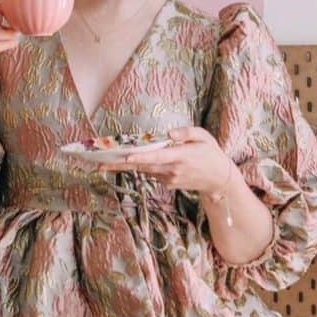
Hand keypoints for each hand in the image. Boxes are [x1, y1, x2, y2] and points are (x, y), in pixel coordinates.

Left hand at [99, 126, 230, 194]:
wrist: (219, 179)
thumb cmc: (211, 153)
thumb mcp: (203, 136)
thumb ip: (185, 132)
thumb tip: (168, 134)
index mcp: (181, 156)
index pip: (156, 157)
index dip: (139, 158)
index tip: (124, 158)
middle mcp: (172, 170)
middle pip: (142, 166)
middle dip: (119, 165)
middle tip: (98, 164)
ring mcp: (168, 179)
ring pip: (143, 170)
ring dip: (124, 166)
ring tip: (102, 163)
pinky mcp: (167, 183)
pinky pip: (151, 172)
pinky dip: (141, 166)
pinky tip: (129, 161)